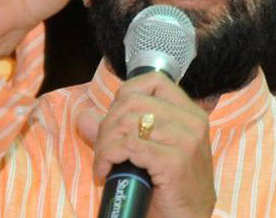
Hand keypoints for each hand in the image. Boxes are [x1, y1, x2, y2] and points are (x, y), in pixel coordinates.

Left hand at [78, 73, 216, 217]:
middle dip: (107, 126)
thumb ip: (116, 133)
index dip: (124, 96)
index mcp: (190, 114)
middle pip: (132, 102)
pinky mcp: (175, 161)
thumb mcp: (145, 156)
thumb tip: (83, 116)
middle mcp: (192, 122)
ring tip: (104, 165)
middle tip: (103, 153)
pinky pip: (128, 145)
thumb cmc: (169, 193)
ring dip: (104, 145)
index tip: (115, 122)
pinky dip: (108, 156)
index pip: (153, 82)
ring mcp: (186, 140)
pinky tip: (107, 172)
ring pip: (126, 123)